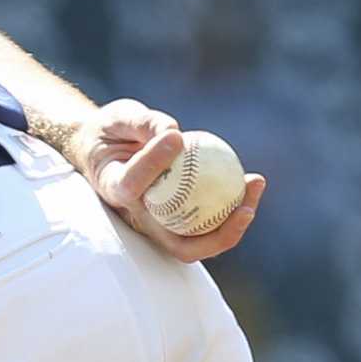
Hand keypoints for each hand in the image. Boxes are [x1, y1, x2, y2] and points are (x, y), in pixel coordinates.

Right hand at [72, 98, 266, 262]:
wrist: (104, 152)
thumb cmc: (110, 131)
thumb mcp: (118, 117)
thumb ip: (144, 123)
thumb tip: (174, 131)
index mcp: (113, 188)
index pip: (132, 186)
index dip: (153, 165)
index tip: (175, 137)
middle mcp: (136, 218)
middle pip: (179, 245)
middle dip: (218, 234)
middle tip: (245, 206)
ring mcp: (157, 226)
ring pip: (200, 242)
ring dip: (234, 223)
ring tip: (256, 183)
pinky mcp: (175, 222)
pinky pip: (207, 223)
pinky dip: (232, 207)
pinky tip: (252, 180)